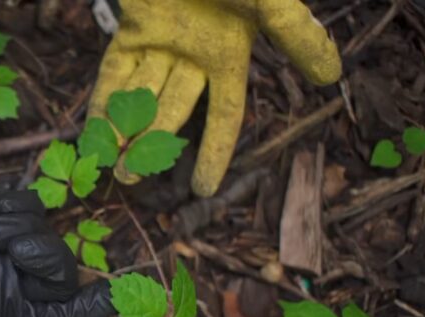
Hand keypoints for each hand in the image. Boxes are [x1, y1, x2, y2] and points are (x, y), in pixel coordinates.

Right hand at [0, 160, 112, 316]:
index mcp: (6, 313)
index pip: (62, 314)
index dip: (91, 306)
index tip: (117, 294)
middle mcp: (10, 282)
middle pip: (62, 270)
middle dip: (39, 257)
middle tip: (10, 251)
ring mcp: (6, 246)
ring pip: (49, 236)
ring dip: (18, 231)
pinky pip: (31, 208)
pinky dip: (10, 210)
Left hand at [89, 0, 341, 195]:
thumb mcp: (270, 1)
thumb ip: (295, 35)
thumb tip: (332, 77)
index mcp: (230, 54)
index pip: (223, 115)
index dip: (214, 152)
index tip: (203, 189)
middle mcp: (194, 54)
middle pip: (172, 111)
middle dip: (152, 145)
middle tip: (130, 180)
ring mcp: (161, 41)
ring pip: (141, 96)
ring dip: (125, 130)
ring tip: (110, 168)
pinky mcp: (131, 26)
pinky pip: (115, 72)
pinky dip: (103, 100)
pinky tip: (92, 132)